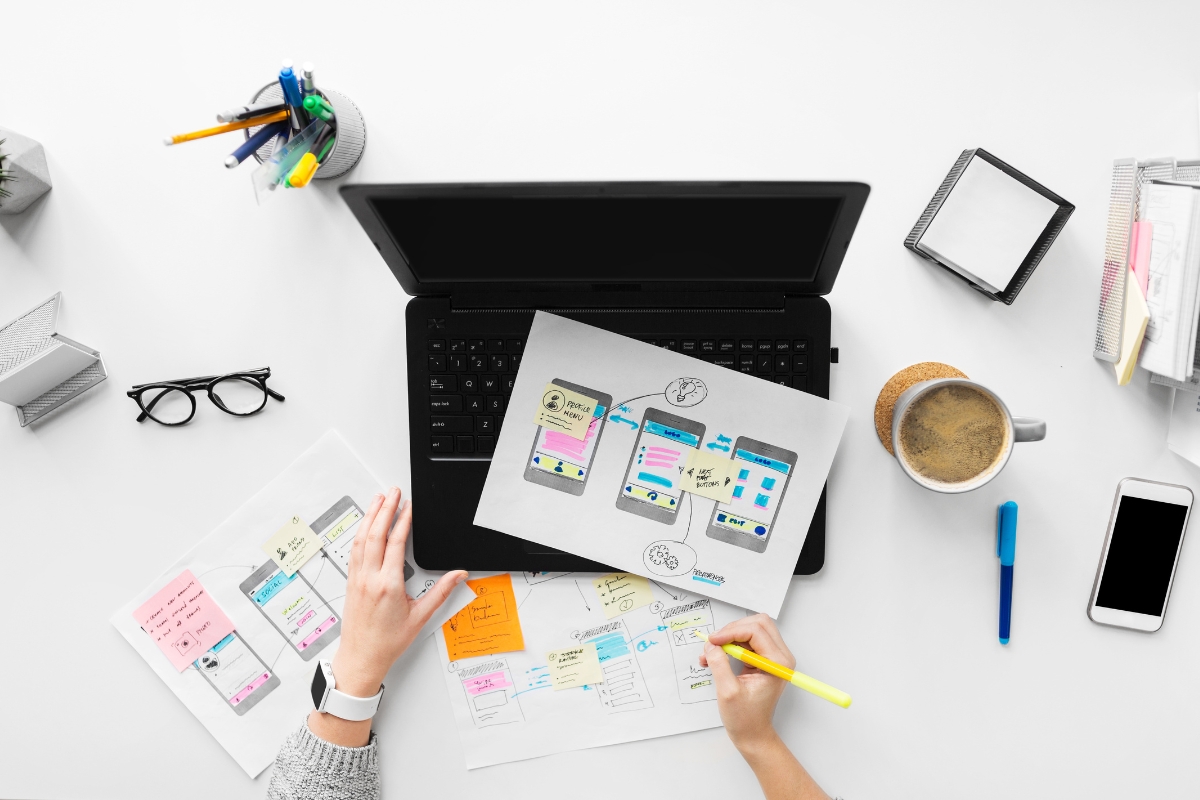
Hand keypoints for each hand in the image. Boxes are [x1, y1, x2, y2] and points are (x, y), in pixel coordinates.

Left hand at [331, 487, 467, 696]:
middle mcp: (370, 578)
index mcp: (388, 584)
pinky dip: (360, 533)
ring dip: (370, 516)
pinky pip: (354, 551)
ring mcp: (357, 579)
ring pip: (361, 539)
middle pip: (376, 534)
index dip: (403, 520)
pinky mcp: (351, 582)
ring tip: (378, 500)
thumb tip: (459, 575)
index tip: (409, 506)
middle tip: (393, 491)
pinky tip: (365, 525)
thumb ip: (440, 592)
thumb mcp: (420, 617)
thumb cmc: (387, 642)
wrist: (361, 659)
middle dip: (385, 509)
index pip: (396, 543)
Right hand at [699, 613, 795, 753]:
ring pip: (751, 629)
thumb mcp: (728, 692)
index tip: (712, 642)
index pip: (756, 630)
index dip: (731, 632)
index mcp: (777, 663)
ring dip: (729, 636)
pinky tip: (716, 656)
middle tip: (713, 644)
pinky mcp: (764, 659)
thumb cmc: (745, 719)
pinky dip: (730, 644)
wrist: (753, 734)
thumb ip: (719, 664)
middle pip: (757, 623)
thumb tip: (711, 645)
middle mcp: (780, 657)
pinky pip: (747, 640)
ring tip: (712, 653)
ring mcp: (773, 657)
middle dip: (731, 630)